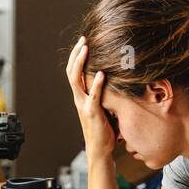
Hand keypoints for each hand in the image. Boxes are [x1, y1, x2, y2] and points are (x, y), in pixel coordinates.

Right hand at [66, 36, 115, 157]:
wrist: (100, 149)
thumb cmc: (104, 128)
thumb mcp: (104, 107)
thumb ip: (105, 94)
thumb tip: (117, 79)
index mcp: (80, 96)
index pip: (73, 72)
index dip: (76, 57)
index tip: (83, 42)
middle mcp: (79, 98)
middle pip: (71, 71)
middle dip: (76, 54)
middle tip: (83, 40)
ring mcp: (83, 105)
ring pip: (76, 80)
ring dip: (81, 63)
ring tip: (86, 49)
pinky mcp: (92, 113)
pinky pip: (93, 96)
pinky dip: (97, 84)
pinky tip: (102, 74)